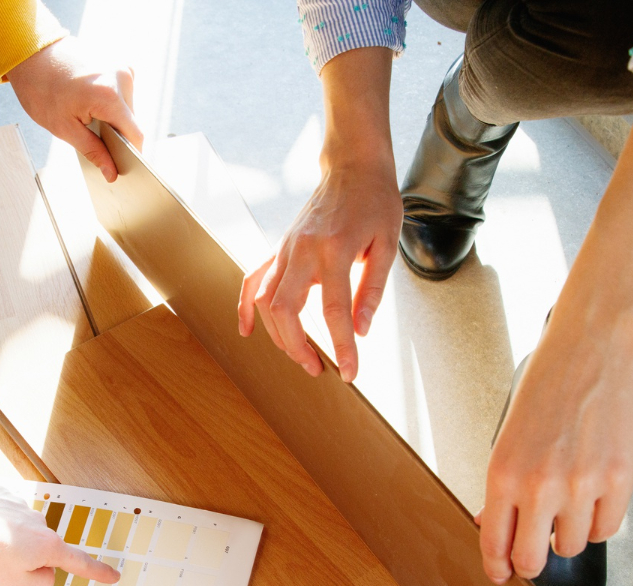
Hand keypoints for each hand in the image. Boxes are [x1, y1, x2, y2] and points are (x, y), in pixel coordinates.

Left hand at [0, 483, 120, 585]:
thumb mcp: (16, 585)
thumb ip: (40, 582)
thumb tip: (46, 573)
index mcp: (48, 547)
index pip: (79, 563)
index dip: (97, 572)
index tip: (113, 576)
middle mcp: (39, 522)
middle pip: (41, 549)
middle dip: (26, 559)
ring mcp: (20, 505)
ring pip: (20, 532)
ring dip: (7, 541)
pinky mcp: (0, 494)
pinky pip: (3, 515)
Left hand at [7, 35, 143, 181]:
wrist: (30, 52)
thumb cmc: (41, 87)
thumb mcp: (64, 128)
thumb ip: (93, 151)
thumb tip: (111, 172)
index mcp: (110, 95)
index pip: (135, 136)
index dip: (130, 156)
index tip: (119, 168)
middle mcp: (122, 77)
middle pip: (131, 123)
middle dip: (116, 136)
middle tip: (89, 137)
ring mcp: (121, 67)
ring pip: (126, 109)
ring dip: (111, 119)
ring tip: (85, 115)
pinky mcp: (116, 64)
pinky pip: (121, 95)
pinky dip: (108, 105)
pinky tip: (88, 103)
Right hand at [238, 159, 398, 380]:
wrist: (352, 167)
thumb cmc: (375, 203)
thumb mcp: (387, 244)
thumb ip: (372, 288)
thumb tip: (361, 329)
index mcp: (335, 250)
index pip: (334, 310)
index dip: (342, 346)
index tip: (350, 372)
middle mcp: (303, 251)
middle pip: (286, 311)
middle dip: (298, 347)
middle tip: (318, 368)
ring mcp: (285, 249)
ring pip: (266, 301)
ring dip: (278, 335)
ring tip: (300, 355)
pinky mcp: (279, 249)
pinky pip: (252, 281)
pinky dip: (245, 308)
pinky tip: (246, 330)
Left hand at [478, 313, 632, 583]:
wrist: (593, 349)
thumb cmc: (548, 387)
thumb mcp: (509, 435)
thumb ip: (502, 486)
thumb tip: (490, 525)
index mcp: (503, 474)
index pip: (496, 544)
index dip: (499, 567)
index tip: (503, 574)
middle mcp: (540, 486)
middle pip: (533, 561)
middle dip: (532, 561)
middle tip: (537, 549)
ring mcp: (582, 486)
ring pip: (572, 546)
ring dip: (568, 533)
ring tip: (570, 503)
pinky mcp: (620, 480)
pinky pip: (606, 529)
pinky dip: (599, 520)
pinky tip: (594, 497)